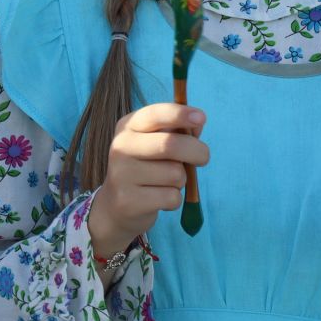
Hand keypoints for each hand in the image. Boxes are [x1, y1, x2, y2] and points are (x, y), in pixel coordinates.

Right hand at [87, 103, 207, 261]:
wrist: (116, 206)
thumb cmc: (146, 168)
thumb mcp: (157, 143)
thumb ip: (177, 131)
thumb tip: (197, 123)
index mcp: (128, 126)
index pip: (154, 115)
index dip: (180, 114)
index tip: (202, 118)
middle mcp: (121, 147)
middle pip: (170, 145)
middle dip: (197, 151)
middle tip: (203, 158)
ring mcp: (121, 175)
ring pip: (175, 174)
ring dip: (182, 181)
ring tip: (166, 183)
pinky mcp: (129, 201)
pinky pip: (172, 197)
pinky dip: (175, 200)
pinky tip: (159, 199)